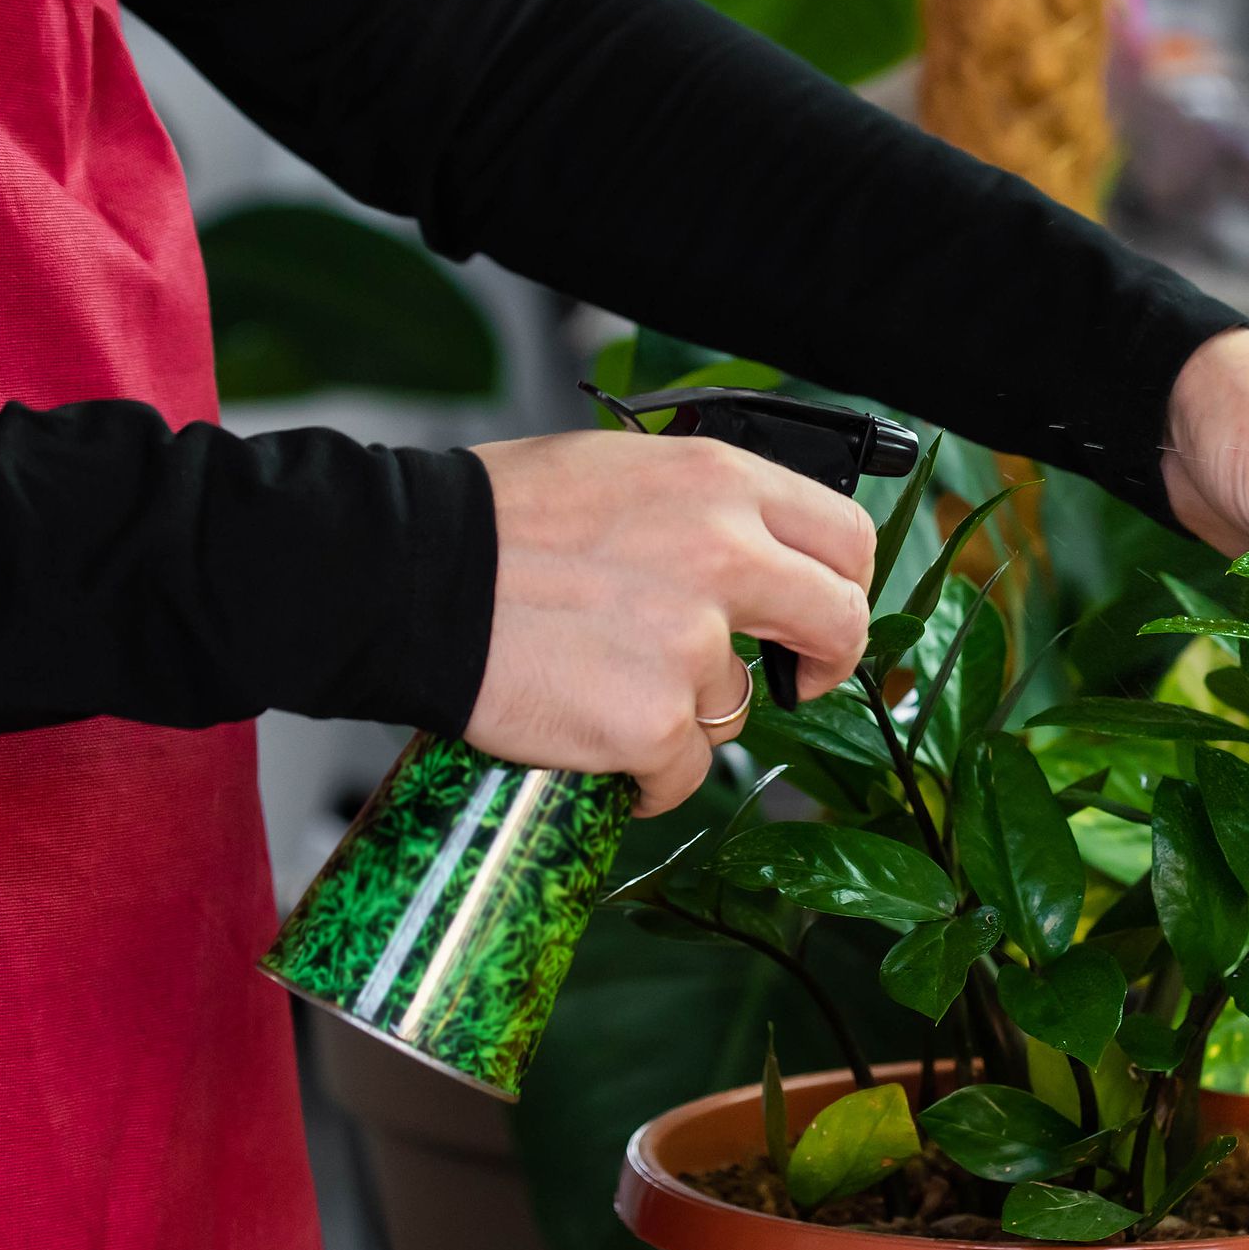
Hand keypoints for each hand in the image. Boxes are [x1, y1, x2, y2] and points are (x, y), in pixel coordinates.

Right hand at [466, 431, 876, 813]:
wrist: (402, 574)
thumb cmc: (492, 523)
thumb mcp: (618, 472)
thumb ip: (700, 509)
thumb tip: (755, 550)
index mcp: (720, 483)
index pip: (844, 534)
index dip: (846, 582)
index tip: (824, 612)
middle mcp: (724, 555)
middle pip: (838, 622)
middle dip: (824, 662)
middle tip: (798, 682)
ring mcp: (691, 644)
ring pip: (738, 707)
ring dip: (689, 715)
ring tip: (609, 689)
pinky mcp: (652, 722)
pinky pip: (684, 772)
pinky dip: (647, 777)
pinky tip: (600, 748)